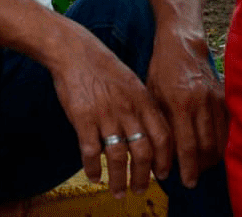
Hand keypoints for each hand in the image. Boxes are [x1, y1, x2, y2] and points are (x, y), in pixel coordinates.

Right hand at [49, 30, 171, 198]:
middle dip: (144, 177)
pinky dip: (93, 169)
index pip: (163, 137)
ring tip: (118, 192)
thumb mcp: (132, 82)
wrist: (75, 50)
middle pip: (143, 152)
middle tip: (140, 190)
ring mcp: (105, 114)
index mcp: (143, 100)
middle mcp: (127, 109)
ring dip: (119, 179)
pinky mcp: (83, 118)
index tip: (163, 175)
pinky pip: (90, 152)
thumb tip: (150, 136)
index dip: (165, 160)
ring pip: (117, 157)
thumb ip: (142, 108)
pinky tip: (94, 177)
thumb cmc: (104, 67)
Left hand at [145, 32, 226, 188]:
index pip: (187, 145)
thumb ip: (159, 124)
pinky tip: (213, 149)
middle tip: (193, 177)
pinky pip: (227, 127)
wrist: (183, 42)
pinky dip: (222, 142)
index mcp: (180, 102)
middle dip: (201, 167)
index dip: (188, 168)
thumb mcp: (152, 95)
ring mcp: (215, 99)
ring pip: (220, 139)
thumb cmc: (161, 68)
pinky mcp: (224, 96)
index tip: (186, 181)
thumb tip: (160, 155)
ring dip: (212, 158)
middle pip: (207, 147)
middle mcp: (201, 102)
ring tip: (202, 166)